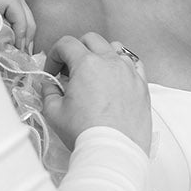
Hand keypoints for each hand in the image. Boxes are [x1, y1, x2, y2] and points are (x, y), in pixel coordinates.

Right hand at [42, 32, 151, 152]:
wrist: (114, 150)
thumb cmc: (85, 132)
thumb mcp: (54, 112)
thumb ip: (48, 92)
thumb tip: (49, 85)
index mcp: (87, 64)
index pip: (66, 43)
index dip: (54, 55)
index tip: (52, 72)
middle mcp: (111, 62)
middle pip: (91, 40)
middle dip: (77, 50)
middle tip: (70, 71)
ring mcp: (129, 72)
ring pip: (115, 47)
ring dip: (101, 54)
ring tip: (94, 74)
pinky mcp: (142, 85)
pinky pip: (134, 64)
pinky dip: (123, 65)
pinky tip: (116, 79)